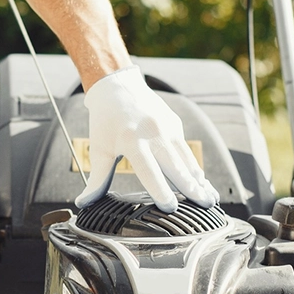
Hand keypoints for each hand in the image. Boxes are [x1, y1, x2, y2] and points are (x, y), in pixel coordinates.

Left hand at [76, 65, 218, 212]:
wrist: (118, 86)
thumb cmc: (105, 121)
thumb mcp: (99, 149)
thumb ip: (97, 179)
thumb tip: (84, 203)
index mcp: (131, 140)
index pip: (148, 170)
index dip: (159, 189)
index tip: (170, 207)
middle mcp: (153, 133)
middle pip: (175, 166)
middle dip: (191, 188)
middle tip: (205, 206)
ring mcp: (167, 128)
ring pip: (186, 160)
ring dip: (198, 181)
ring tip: (209, 199)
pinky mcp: (175, 124)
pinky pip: (186, 151)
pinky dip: (194, 168)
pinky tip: (201, 183)